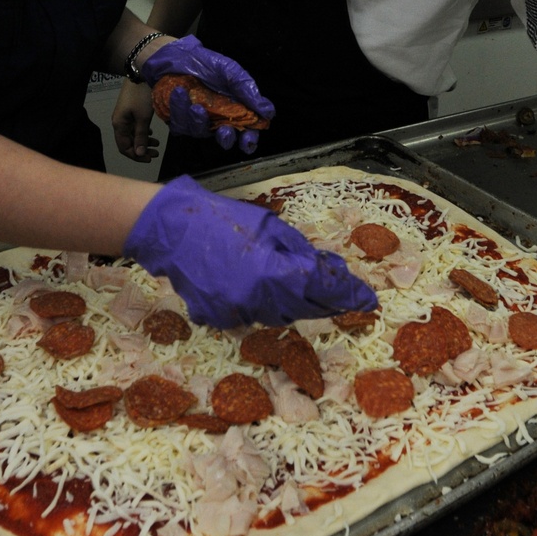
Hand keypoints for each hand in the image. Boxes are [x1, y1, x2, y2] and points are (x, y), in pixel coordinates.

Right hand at [112, 80, 159, 162]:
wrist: (140, 73)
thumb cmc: (141, 96)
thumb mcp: (143, 118)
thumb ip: (141, 136)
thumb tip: (140, 154)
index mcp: (119, 125)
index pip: (124, 148)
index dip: (136, 156)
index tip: (150, 158)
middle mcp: (119, 122)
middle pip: (128, 142)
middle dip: (142, 149)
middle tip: (156, 153)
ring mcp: (125, 116)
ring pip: (133, 135)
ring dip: (144, 141)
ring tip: (157, 144)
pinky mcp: (131, 111)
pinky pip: (135, 127)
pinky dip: (143, 132)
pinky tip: (151, 132)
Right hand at [123, 175, 377, 326]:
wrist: (169, 229)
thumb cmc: (219, 217)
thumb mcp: (267, 225)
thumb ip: (297, 251)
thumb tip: (323, 268)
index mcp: (270, 270)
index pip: (321, 288)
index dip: (347, 292)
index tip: (367, 297)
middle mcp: (255, 299)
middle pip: (304, 308)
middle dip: (326, 301)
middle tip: (344, 295)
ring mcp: (234, 312)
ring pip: (278, 315)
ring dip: (295, 302)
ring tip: (302, 286)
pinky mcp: (217, 317)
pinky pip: (251, 315)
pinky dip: (263, 304)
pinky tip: (260, 286)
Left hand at [140, 34, 274, 153]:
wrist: (172, 54)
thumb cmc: (203, 61)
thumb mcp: (229, 70)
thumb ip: (247, 90)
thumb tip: (269, 111)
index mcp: (234, 107)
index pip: (246, 130)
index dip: (249, 140)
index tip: (247, 140)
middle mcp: (216, 117)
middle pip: (225, 139)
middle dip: (225, 139)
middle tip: (224, 130)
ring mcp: (196, 120)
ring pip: (201, 133)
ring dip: (198, 120)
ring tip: (195, 104)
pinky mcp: (178, 120)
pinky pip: (180, 125)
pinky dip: (180, 110)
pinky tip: (179, 94)